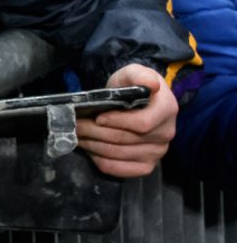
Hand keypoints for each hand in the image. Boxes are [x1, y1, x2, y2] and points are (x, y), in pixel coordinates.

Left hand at [76, 63, 177, 177]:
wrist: (135, 101)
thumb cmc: (132, 86)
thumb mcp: (133, 73)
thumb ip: (140, 75)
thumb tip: (151, 85)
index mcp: (166, 109)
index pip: (141, 124)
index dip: (116, 122)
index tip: (97, 116)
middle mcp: (166, 133)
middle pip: (124, 140)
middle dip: (94, 132)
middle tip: (75, 125)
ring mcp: (158, 152)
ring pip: (118, 154)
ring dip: (93, 145)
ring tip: (78, 135)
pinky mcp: (147, 165)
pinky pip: (121, 170)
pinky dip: (101, 161)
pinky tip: (90, 150)